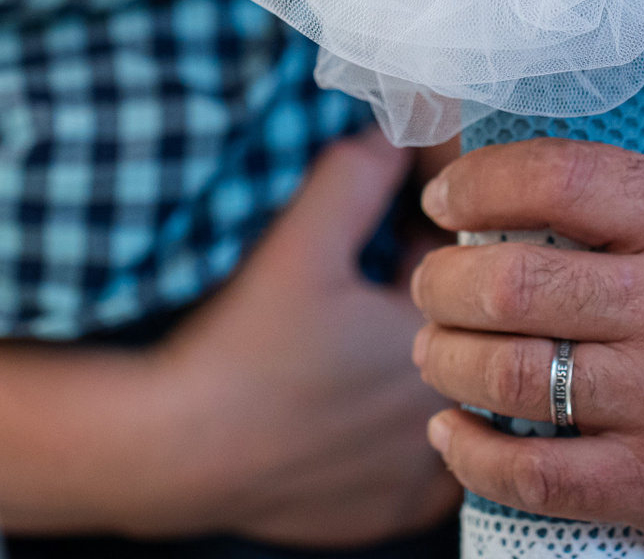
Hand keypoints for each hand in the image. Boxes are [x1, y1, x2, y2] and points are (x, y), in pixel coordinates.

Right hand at [0, 131, 459, 543]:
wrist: (171, 451)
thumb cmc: (237, 349)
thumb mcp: (300, 242)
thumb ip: (359, 174)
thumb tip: (395, 130)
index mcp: (441, 341)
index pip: (472, 259)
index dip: (437, 220)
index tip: (404, 202)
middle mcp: (449, 413)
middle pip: (463, 329)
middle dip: (434, 288)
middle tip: (377, 259)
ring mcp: (424, 474)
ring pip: (448, 395)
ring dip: (419, 357)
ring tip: (358, 329)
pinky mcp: (391, 512)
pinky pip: (419, 459)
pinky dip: (397, 428)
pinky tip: (353, 398)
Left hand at [410, 139, 643, 558]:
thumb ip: (620, 201)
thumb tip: (494, 183)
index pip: (559, 179)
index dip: (477, 184)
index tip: (444, 199)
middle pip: (512, 286)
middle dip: (442, 284)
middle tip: (431, 286)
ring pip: (508, 378)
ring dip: (445, 361)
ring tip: (437, 350)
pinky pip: (532, 474)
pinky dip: (470, 452)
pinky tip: (453, 430)